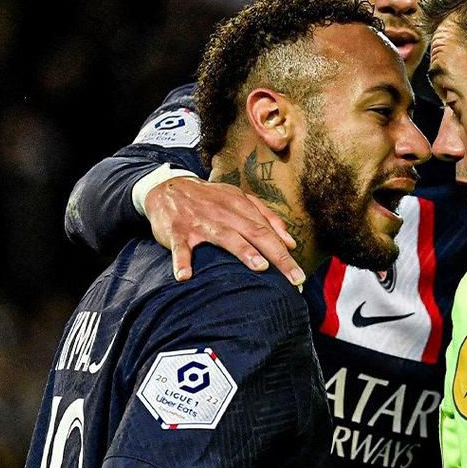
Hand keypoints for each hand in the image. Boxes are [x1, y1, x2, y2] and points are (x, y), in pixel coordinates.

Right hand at [145, 175, 303, 285]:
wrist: (167, 188)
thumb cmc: (209, 200)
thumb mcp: (239, 201)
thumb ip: (267, 219)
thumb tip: (291, 243)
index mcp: (240, 206)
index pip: (269, 231)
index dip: (286, 254)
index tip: (300, 278)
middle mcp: (224, 213)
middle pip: (256, 233)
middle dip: (278, 256)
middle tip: (294, 279)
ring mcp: (200, 222)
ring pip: (225, 235)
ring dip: (242, 251)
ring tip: (260, 266)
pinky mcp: (176, 231)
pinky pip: (180, 247)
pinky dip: (181, 261)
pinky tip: (185, 276)